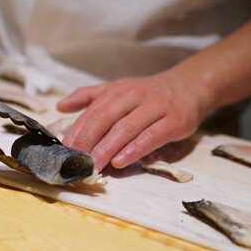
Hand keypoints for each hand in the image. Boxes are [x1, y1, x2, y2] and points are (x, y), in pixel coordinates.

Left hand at [57, 70, 209, 171]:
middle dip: (88, 140)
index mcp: (118, 91)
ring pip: (126, 128)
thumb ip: (89, 97)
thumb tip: (60, 106)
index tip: (63, 151)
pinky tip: (120, 162)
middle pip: (105, 118)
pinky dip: (134, 150)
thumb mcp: (119, 89)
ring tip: (93, 165)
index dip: (77, 131)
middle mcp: (134, 96)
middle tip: (75, 160)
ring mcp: (156, 108)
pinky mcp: (174, 121)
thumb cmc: (150, 93)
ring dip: (107, 148)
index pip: (92, 112)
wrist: (191, 85)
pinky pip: (151, 137)